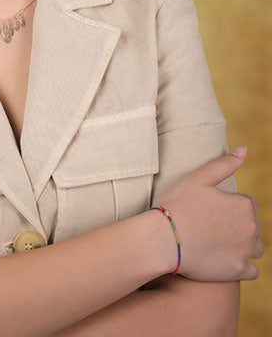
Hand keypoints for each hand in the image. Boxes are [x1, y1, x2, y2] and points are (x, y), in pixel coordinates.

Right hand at [159, 147, 263, 281]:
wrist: (163, 239)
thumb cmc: (178, 205)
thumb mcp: (198, 178)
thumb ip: (224, 164)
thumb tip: (244, 150)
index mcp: (244, 204)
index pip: (247, 204)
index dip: (228, 205)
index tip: (209, 209)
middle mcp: (251, 228)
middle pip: (253, 226)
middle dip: (238, 225)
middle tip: (210, 226)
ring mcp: (246, 251)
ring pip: (256, 248)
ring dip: (243, 245)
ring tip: (218, 242)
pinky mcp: (239, 271)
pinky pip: (252, 270)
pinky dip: (242, 265)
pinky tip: (223, 259)